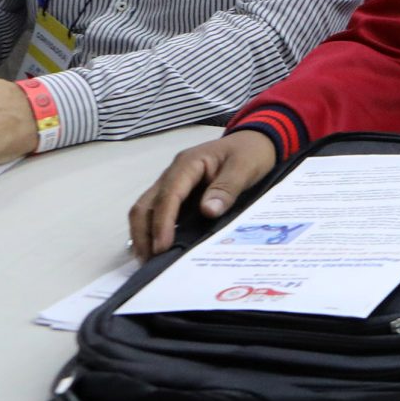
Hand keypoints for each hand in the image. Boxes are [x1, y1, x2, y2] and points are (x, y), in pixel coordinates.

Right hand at [128, 130, 280, 254]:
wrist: (255, 140)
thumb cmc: (250, 151)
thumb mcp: (245, 166)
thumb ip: (227, 187)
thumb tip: (208, 211)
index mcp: (188, 163)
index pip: (168, 195)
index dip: (162, 222)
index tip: (162, 247)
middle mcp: (173, 173)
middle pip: (147, 204)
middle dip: (144, 233)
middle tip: (149, 261)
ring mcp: (173, 183)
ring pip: (147, 209)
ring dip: (144, 234)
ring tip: (149, 260)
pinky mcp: (178, 194)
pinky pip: (159, 212)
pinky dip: (154, 230)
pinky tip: (158, 249)